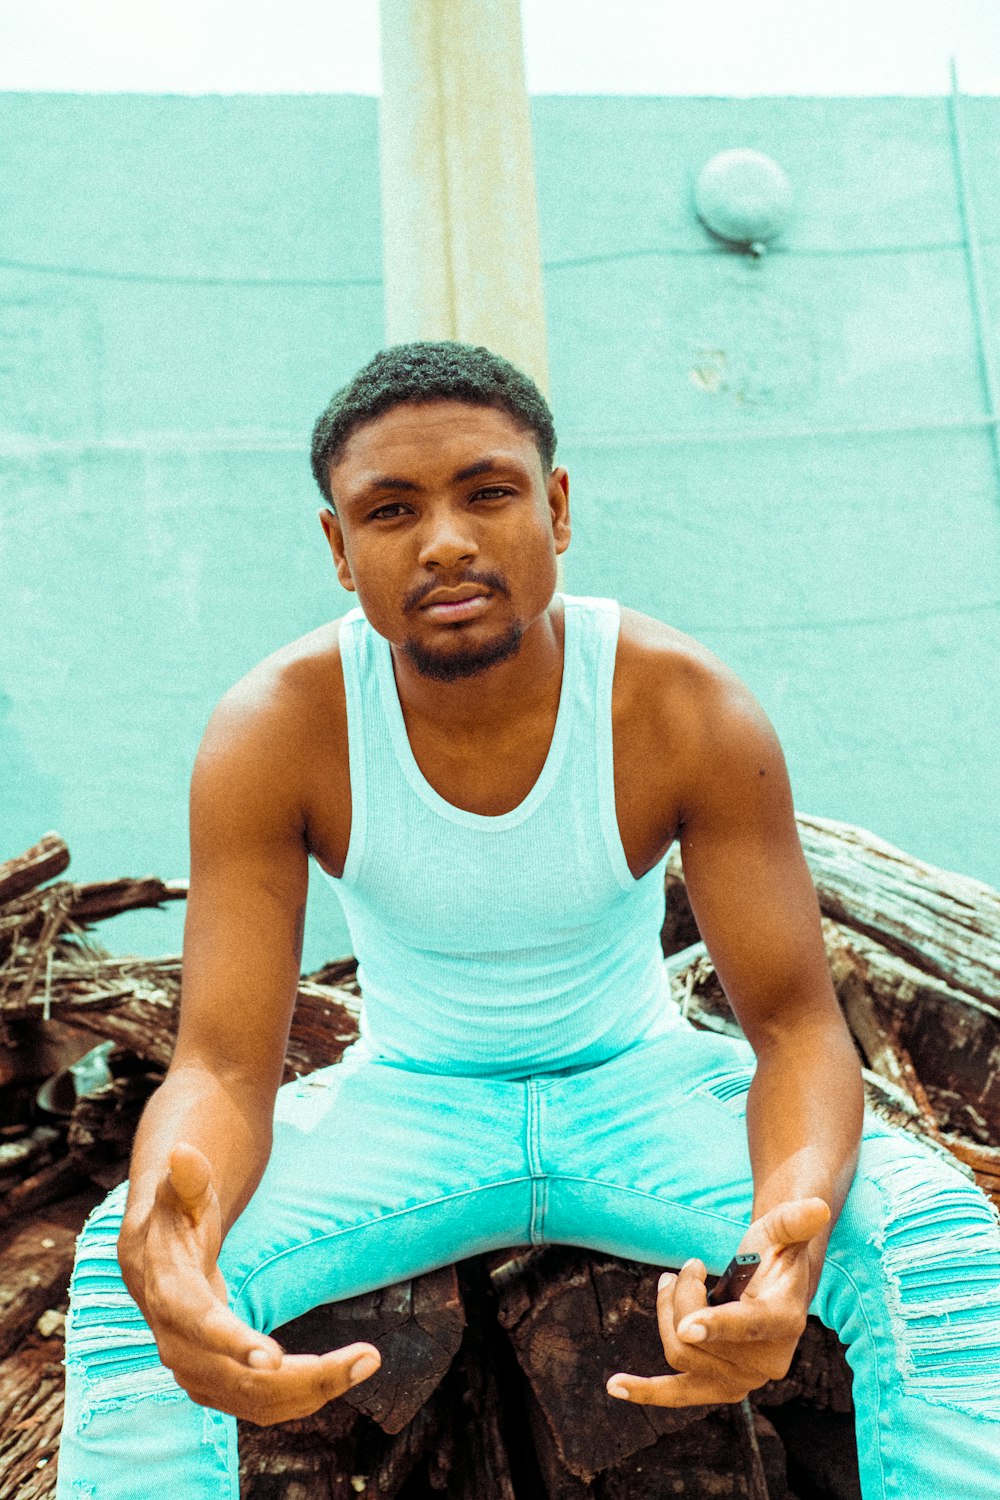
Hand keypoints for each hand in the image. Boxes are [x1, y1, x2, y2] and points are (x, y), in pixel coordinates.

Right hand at [120, 1142, 380, 1424]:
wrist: (152, 1256)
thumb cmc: (174, 1212)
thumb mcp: (180, 1189)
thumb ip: (186, 1177)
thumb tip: (183, 1151)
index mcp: (169, 1294)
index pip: (197, 1324)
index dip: (231, 1342)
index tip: (272, 1356)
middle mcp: (177, 1343)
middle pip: (238, 1377)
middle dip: (303, 1376)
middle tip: (365, 1358)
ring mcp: (195, 1369)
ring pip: (254, 1399)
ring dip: (313, 1390)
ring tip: (366, 1363)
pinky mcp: (214, 1382)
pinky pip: (259, 1403)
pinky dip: (301, 1397)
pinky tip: (341, 1377)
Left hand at [605, 1197, 829, 1407]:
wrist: (773, 1284)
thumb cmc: (775, 1251)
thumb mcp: (783, 1230)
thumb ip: (794, 1220)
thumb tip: (816, 1207)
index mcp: (785, 1321)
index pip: (748, 1326)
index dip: (717, 1326)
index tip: (688, 1326)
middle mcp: (767, 1362)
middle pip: (699, 1337)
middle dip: (681, 1295)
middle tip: (688, 1265)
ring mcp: (741, 1380)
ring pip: (680, 1353)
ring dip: (665, 1314)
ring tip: (668, 1281)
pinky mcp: (718, 1386)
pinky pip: (678, 1395)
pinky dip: (647, 1392)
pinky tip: (616, 1385)